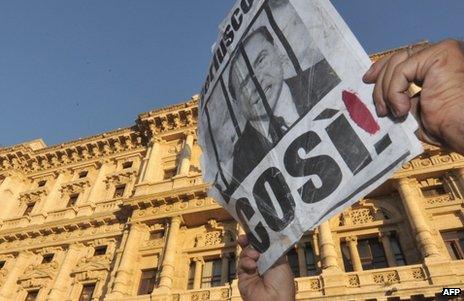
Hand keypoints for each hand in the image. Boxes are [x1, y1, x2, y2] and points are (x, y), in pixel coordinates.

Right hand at [237, 235, 294, 300]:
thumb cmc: (282, 284)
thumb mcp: (281, 261)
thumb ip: (273, 248)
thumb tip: (268, 235)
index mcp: (273, 260)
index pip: (264, 245)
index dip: (259, 238)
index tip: (254, 230)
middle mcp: (262, 264)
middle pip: (252, 247)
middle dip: (249, 241)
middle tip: (245, 237)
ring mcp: (252, 270)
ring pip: (245, 254)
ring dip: (249, 252)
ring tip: (255, 256)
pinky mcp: (243, 277)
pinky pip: (241, 264)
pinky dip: (245, 262)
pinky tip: (252, 265)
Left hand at [363, 39, 463, 153]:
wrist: (462, 130)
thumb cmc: (446, 127)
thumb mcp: (416, 108)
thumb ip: (401, 95)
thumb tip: (380, 95)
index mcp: (439, 65)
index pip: (405, 58)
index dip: (383, 67)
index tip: (368, 79)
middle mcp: (443, 53)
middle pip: (398, 57)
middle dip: (380, 80)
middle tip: (377, 105)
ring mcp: (442, 51)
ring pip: (397, 64)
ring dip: (387, 91)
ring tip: (392, 112)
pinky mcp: (440, 54)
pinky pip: (402, 71)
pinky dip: (394, 91)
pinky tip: (403, 108)